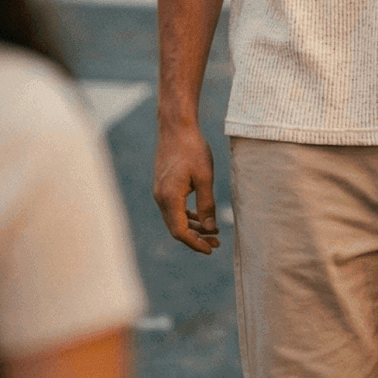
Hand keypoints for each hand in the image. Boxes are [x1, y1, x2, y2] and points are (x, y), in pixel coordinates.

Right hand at [152, 121, 220, 253]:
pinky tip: (202, 217)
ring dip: (193, 227)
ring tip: (214, 232)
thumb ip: (207, 205)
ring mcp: (160, 192)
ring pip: (175, 219)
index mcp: (169, 197)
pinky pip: (174, 208)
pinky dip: (188, 216)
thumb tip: (210, 229)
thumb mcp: (205, 177)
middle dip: (196, 238)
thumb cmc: (192, 149)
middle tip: (216, 243)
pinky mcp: (164, 186)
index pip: (180, 231)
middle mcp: (161, 197)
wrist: (176, 127)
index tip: (211, 249)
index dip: (195, 243)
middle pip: (176, 228)